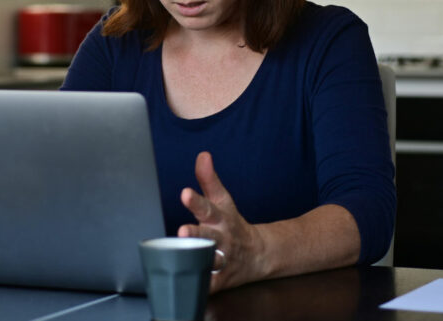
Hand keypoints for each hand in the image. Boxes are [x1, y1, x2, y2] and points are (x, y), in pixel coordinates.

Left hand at [178, 151, 265, 292]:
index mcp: (220, 218)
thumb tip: (203, 155)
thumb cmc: (233, 224)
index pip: (208, 207)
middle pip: (208, 236)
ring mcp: (222, 261)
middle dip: (196, 234)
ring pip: (210, 261)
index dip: (196, 201)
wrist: (259, 255)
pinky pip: (208, 285)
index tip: (185, 193)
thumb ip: (209, 180)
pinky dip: (200, 286)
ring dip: (198, 260)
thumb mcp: (224, 200)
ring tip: (183, 257)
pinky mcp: (220, 281)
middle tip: (183, 230)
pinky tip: (186, 284)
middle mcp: (222, 239)